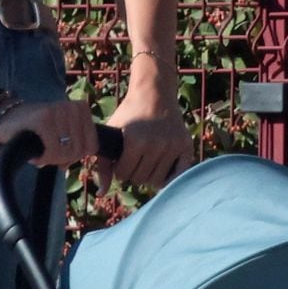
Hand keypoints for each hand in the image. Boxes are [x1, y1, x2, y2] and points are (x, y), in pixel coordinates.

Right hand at [0, 96, 97, 169]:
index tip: (61, 154)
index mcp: (81, 108)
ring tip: (40, 151)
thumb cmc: (35, 130)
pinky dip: (44, 158)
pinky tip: (34, 154)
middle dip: (63, 159)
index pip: (92, 146)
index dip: (76, 156)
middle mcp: (72, 107)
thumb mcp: (62, 132)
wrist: (4, 119)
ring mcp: (58, 110)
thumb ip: (76, 144)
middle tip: (47, 153)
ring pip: (67, 152)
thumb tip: (81, 157)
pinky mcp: (43, 118)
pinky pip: (54, 150)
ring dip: (52, 159)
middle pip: (80, 150)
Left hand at [99, 72, 192, 193]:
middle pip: (140, 180)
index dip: (120, 169)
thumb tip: (101, 194)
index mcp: (136, 141)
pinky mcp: (186, 147)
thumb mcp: (112, 134)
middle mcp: (157, 144)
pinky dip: (169, 176)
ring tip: (146, 162)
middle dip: (134, 173)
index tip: (121, 160)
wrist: (154, 94)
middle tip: (135, 160)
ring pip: (158, 181)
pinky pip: (177, 176)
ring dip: (149, 175)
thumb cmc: (129, 115)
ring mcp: (173, 146)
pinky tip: (161, 167)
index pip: (123, 175)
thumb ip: (103, 164)